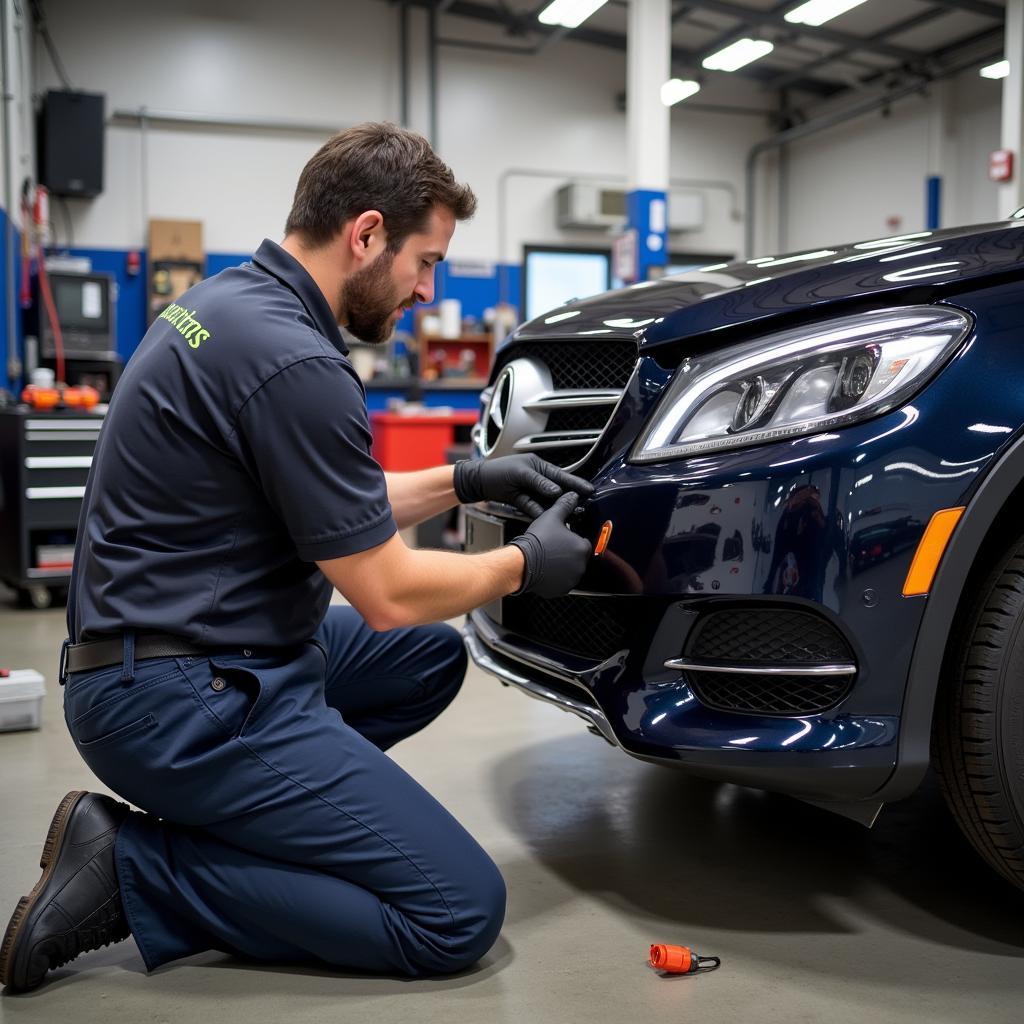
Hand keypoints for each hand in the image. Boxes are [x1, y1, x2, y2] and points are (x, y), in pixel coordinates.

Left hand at [454, 454, 594, 517]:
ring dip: (555, 508)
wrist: (476, 482)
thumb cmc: (496, 471)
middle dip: (568, 498)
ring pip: (547, 501)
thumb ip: (538, 482)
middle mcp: (536, 478)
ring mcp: (530, 491)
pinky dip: (541, 513)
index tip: (588, 490)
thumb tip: (555, 490)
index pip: (561, 475)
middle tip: (581, 506)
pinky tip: (548, 518)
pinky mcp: (522, 502)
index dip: (575, 483)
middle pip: (557, 490)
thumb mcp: (519, 474)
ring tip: (568, 515)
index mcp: (538, 466)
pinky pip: (535, 509)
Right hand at [509, 492, 591, 597]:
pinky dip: (556, 578)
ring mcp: (571, 579)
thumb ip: (565, 505)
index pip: (583, 542)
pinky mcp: (561, 589)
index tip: (561, 538)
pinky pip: (562, 583)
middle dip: (567, 553)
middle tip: (553, 548)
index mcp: (582, 547)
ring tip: (548, 559)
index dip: (571, 539)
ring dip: (563, 566)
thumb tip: (573, 495)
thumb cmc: (536, 542)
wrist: (520, 563)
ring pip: (570, 570)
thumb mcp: (552, 516)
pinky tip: (545, 570)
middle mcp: (581, 565)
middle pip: (577, 557)